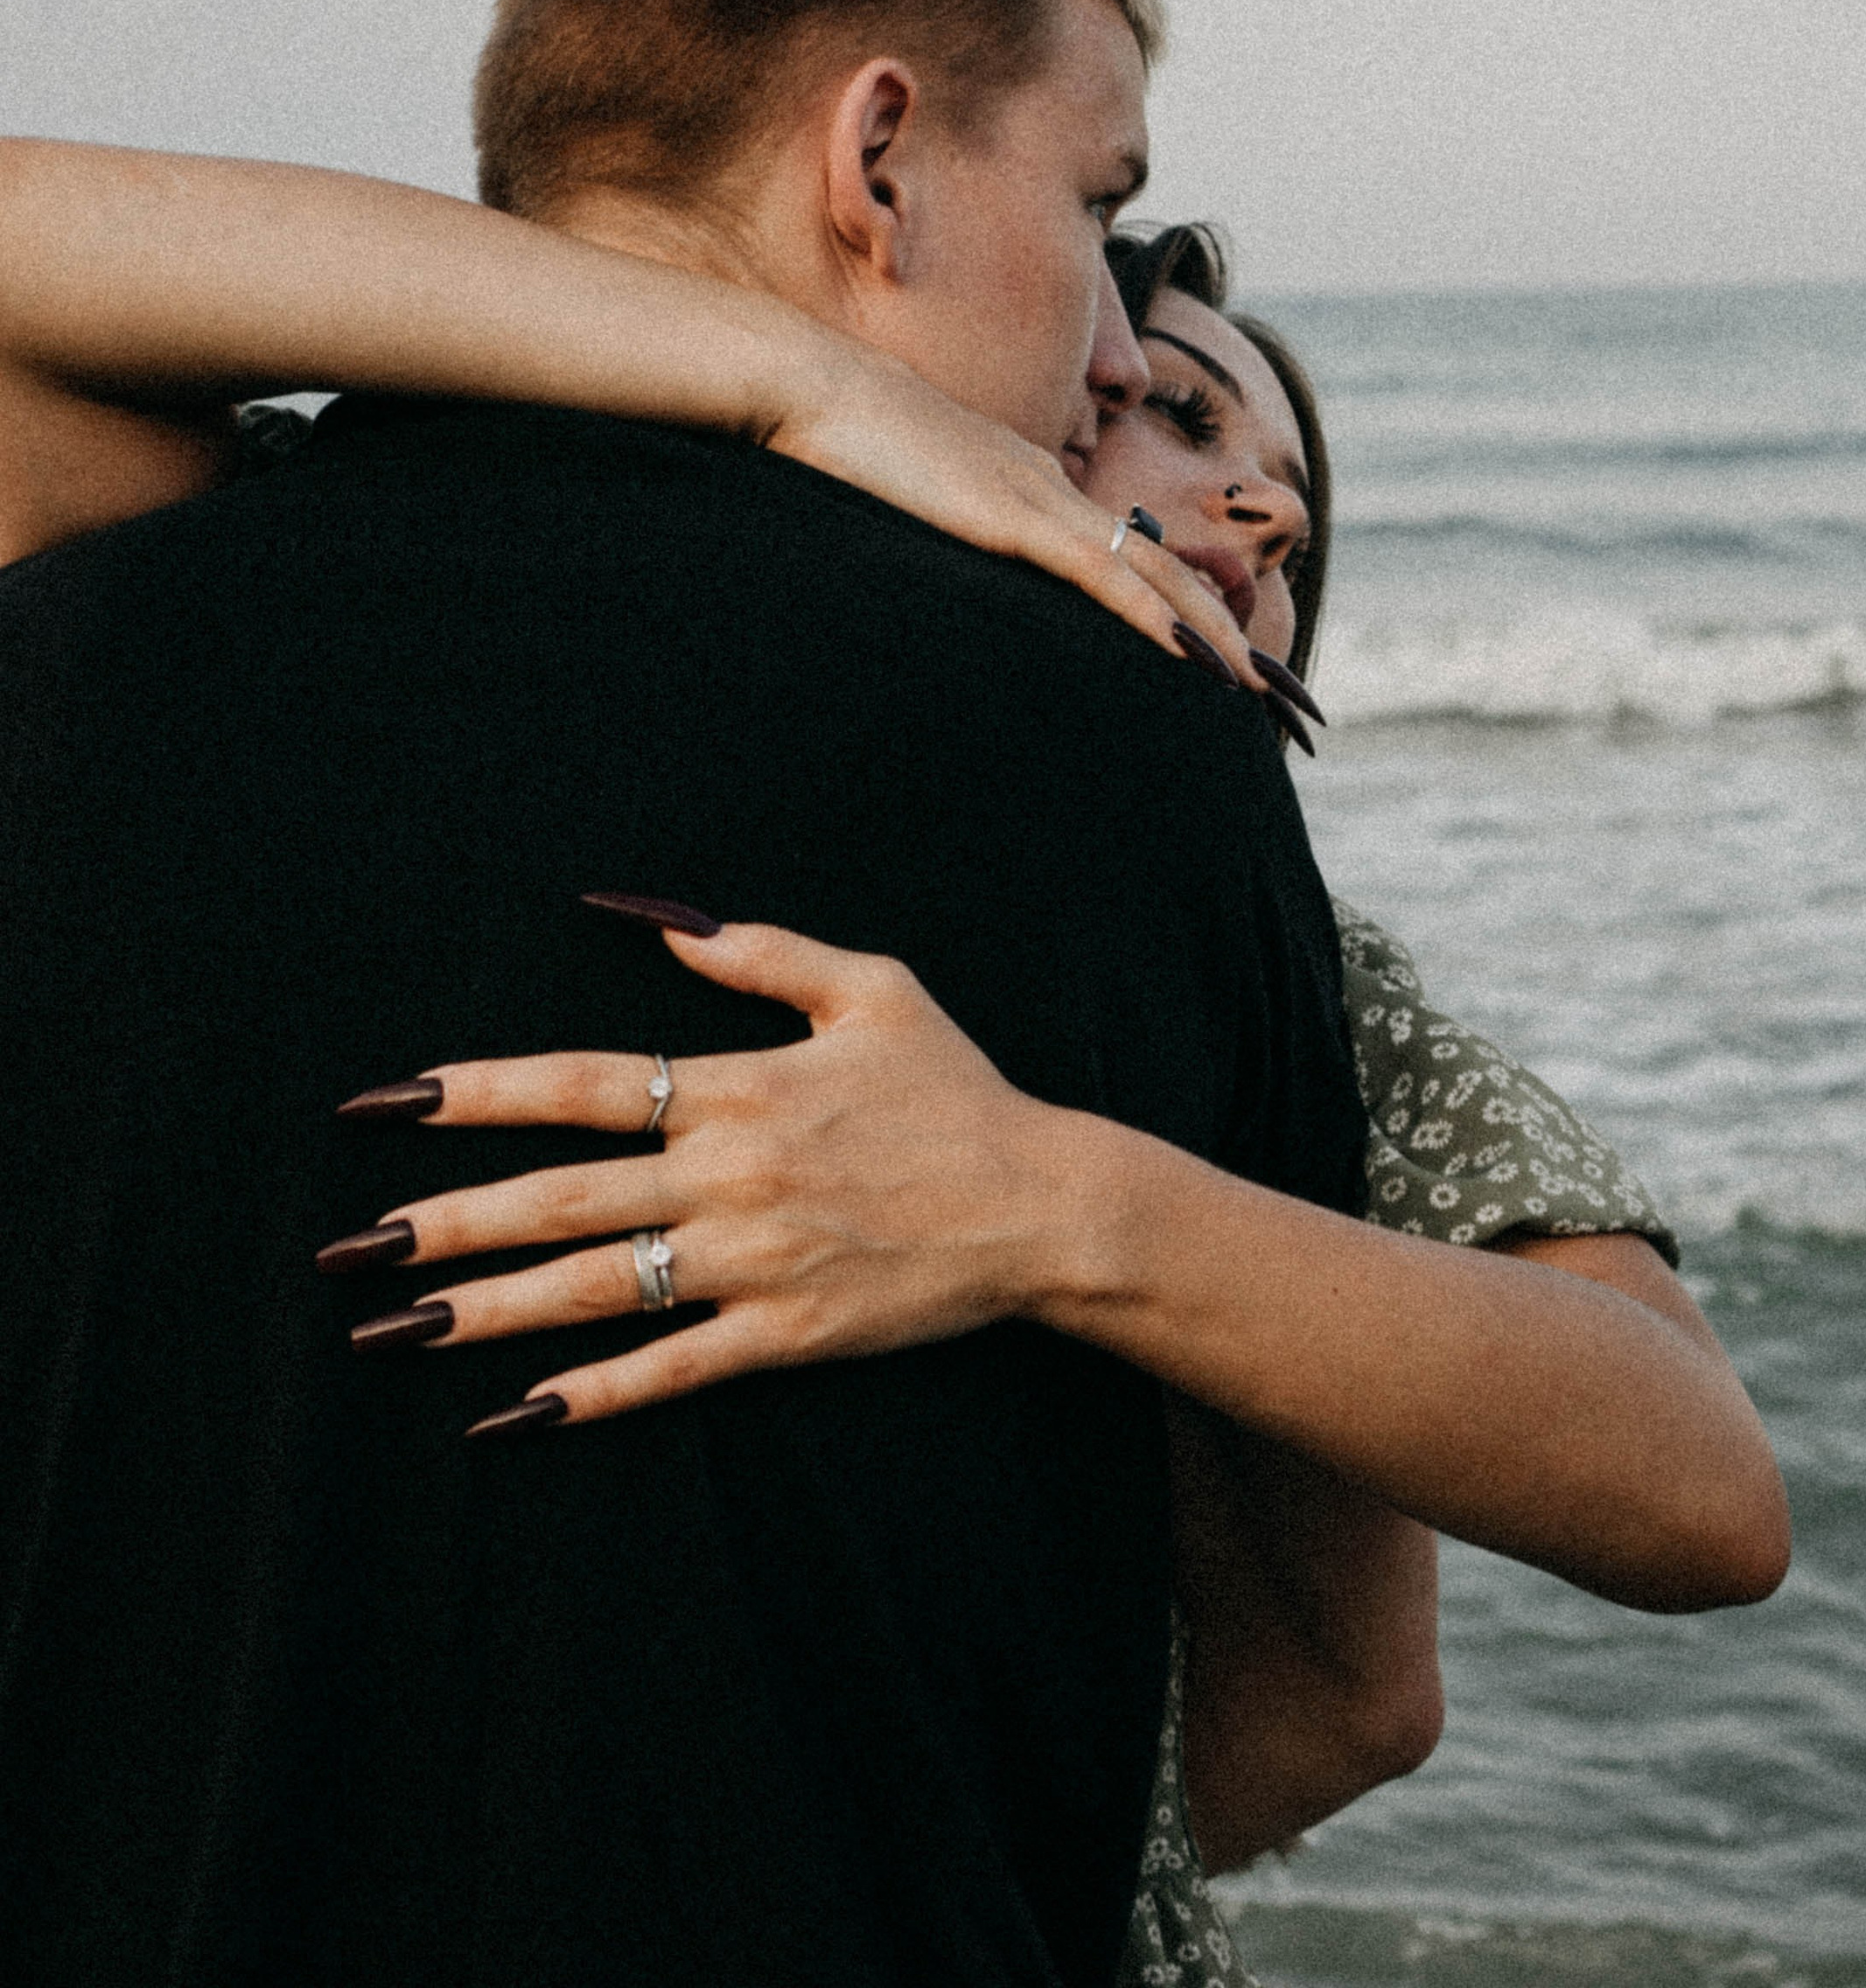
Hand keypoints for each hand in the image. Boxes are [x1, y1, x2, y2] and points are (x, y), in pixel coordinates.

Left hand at [326, 915, 1096, 1428]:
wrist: (1045, 1203)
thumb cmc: (958, 1092)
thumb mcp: (872, 988)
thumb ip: (760, 953)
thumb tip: (655, 918)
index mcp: (741, 1087)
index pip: (582, 1086)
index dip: (478, 1093)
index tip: (388, 1103)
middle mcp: (732, 1174)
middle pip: (563, 1198)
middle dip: (447, 1221)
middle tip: (353, 1249)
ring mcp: (757, 1261)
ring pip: (600, 1288)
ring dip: (490, 1310)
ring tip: (399, 1328)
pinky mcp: (787, 1335)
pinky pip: (674, 1370)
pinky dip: (593, 1394)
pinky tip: (515, 1413)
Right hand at [763, 335, 1262, 686]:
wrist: (813, 389)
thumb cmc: (844, 448)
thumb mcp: (908, 501)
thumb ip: (941, 529)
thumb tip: (946, 576)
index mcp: (1032, 489)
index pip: (1127, 553)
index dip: (1181, 604)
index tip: (1218, 655)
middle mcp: (1052, 490)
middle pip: (1164, 564)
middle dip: (1224, 628)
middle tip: (1273, 690)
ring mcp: (1037, 499)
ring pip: (1150, 573)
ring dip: (1210, 633)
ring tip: (1256, 686)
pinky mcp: (1012, 516)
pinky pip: (1099, 574)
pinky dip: (1150, 615)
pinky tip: (1186, 652)